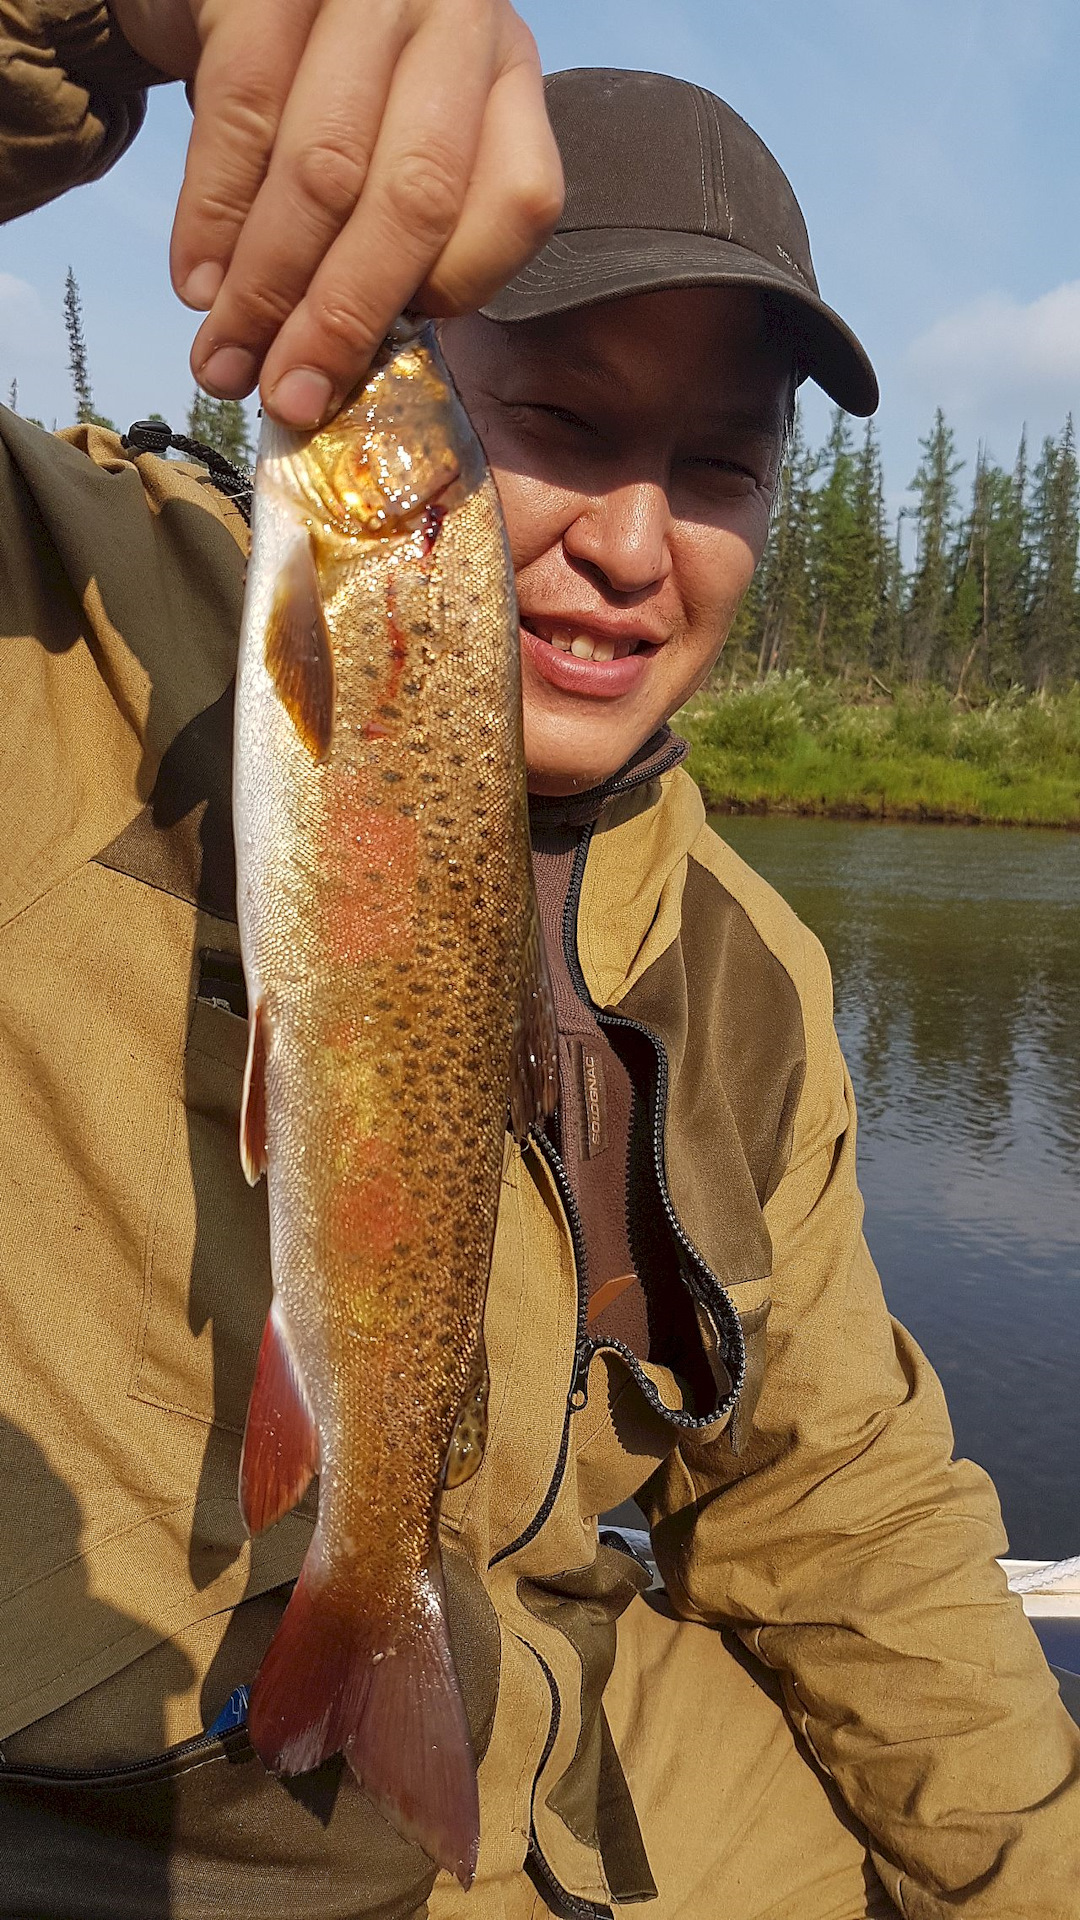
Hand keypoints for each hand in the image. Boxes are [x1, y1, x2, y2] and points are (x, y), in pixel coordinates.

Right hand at [108, 0, 561, 427]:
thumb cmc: (319, 81)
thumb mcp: (391, 136)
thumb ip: (398, 230)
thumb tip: (340, 373)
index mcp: (506, 72)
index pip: (516, 204)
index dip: (446, 294)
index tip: (380, 356)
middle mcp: (455, 17)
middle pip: (416, 201)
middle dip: (342, 319)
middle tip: (288, 397)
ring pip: (325, 173)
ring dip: (266, 290)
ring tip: (227, 364)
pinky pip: (240, 118)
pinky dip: (213, 220)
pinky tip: (198, 286)